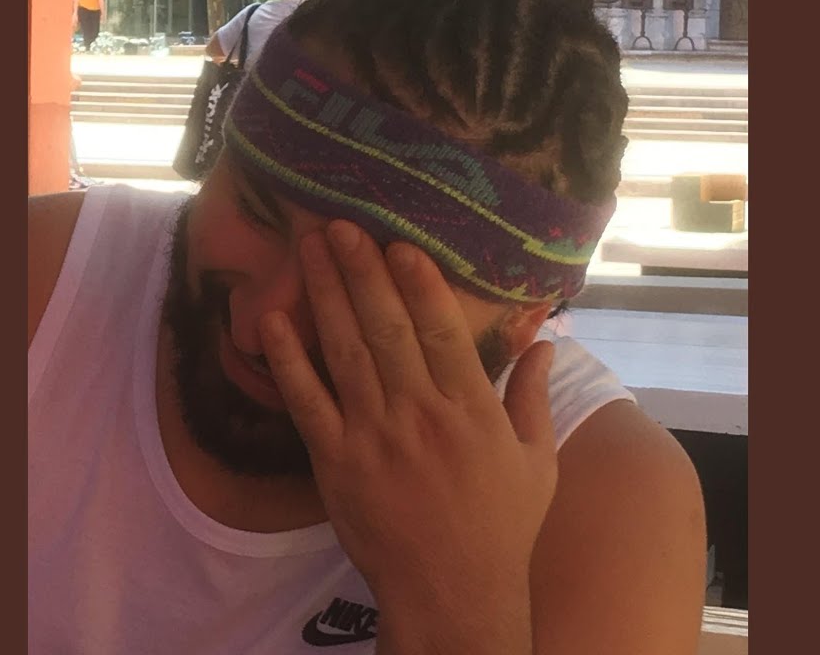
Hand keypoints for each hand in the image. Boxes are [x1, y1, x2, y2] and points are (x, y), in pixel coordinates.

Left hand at [259, 221, 557, 640]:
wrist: (452, 593)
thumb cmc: (501, 528)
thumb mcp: (538, 461)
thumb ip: (534, 396)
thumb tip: (547, 339)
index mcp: (471, 409)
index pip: (440, 330)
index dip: (417, 282)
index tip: (398, 242)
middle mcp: (420, 413)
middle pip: (385, 327)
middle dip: (361, 271)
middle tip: (340, 224)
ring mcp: (373, 436)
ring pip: (345, 351)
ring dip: (325, 295)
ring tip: (311, 249)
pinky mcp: (336, 462)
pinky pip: (307, 402)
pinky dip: (288, 360)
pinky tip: (272, 320)